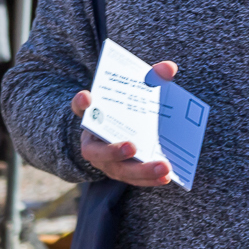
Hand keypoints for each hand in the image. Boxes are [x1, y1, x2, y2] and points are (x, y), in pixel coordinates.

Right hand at [69, 61, 177, 187]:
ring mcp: (106, 162)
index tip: (87, 97)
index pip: (80, 107)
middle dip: (114, 151)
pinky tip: (167, 176)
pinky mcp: (122, 172)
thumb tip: (168, 69)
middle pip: (97, 151)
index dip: (81, 103)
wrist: (118, 131)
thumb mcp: (135, 91)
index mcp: (92, 116)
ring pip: (119, 170)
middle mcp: (93, 142)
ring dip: (140, 171)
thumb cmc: (126, 108)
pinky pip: (134, 179)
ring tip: (163, 168)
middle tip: (131, 146)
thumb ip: (151, 78)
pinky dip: (150, 179)